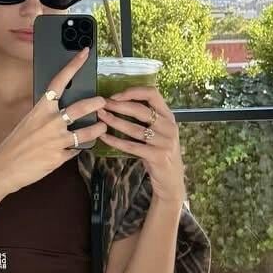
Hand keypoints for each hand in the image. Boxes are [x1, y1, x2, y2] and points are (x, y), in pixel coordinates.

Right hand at [0, 46, 107, 197]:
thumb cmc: (16, 143)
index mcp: (41, 108)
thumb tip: (64, 112)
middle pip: (81, 106)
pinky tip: (73, 149)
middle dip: (96, 103)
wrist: (3, 167)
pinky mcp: (60, 156)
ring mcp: (57, 139)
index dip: (74, 65)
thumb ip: (47, 115)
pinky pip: (76, 150)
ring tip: (100, 127)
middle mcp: (51, 121)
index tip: (85, 52)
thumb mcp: (30, 122)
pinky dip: (76, 149)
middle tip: (103, 102)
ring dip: (98, 128)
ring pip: (88, 131)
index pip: (59, 81)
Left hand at [97, 86, 184, 208]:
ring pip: (134, 128)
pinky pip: (131, 146)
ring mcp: (165, 142)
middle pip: (141, 109)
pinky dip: (115, 141)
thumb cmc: (160, 152)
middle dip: (118, 105)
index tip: (114, 95)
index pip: (153, 94)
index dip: (132, 91)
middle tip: (102, 105)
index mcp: (168, 116)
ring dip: (114, 121)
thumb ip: (147, 117)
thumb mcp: (159, 131)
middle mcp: (169, 126)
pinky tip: (103, 137)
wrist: (171, 180)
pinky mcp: (157, 156)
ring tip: (100, 117)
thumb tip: (120, 101)